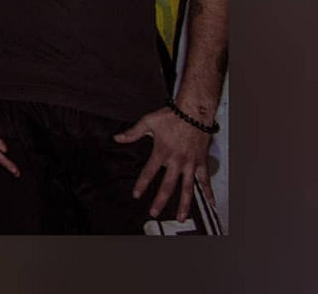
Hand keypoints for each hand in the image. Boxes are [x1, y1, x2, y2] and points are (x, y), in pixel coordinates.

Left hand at [114, 106, 213, 220]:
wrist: (194, 111)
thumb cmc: (172, 115)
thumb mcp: (148, 122)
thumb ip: (133, 133)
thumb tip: (117, 138)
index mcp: (162, 152)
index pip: (149, 172)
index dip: (142, 185)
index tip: (136, 195)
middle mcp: (176, 161)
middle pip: (167, 186)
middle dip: (160, 201)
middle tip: (154, 213)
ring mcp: (190, 163)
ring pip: (187, 188)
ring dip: (183, 204)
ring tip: (180, 217)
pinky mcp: (201, 162)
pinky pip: (205, 180)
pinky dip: (209, 192)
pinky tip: (211, 203)